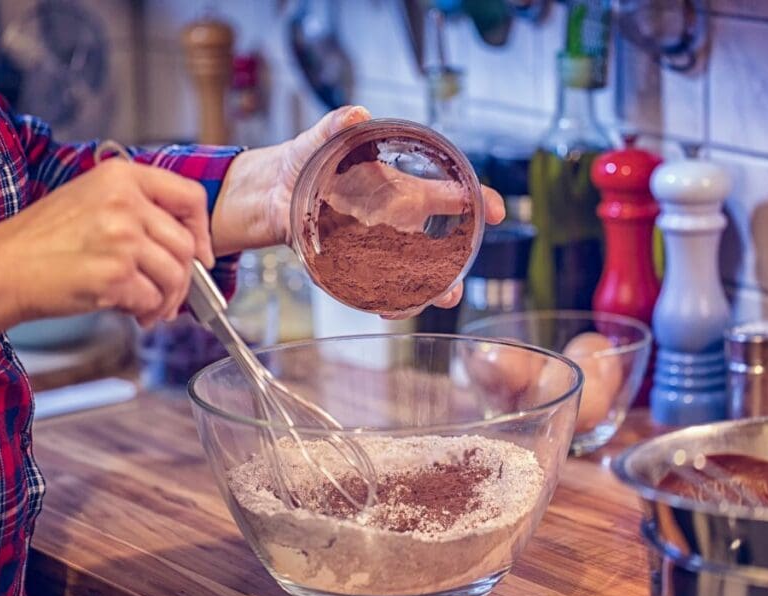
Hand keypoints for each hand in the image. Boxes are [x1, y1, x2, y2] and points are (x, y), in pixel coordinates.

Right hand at [0, 158, 213, 326]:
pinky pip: (152, 299)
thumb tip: (188, 244)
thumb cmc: (43, 240)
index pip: (190, 197)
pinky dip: (145, 311)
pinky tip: (128, 311)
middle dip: (184, 279)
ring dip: (166, 300)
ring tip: (148, 308)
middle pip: (186, 244)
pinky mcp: (115, 274)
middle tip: (171, 297)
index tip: (202, 254)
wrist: (3, 268)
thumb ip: (138, 210)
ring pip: (175, 275)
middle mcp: (125, 202)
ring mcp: (122, 238)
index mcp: (122, 176)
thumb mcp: (91, 200)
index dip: (202, 231)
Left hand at [211, 106, 506, 311]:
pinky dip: (386, 301)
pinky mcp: (353, 263)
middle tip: (460, 282)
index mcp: (399, 189)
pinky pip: (377, 286)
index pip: (448, 195)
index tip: (496, 210)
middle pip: (438, 245)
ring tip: (437, 301)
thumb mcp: (319, 139)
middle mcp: (395, 221)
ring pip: (412, 272)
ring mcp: (377, 245)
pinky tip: (389, 310)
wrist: (271, 191)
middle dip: (455, 263)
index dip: (477, 200)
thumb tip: (355, 113)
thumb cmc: (303, 160)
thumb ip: (336, 125)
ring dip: (427, 290)